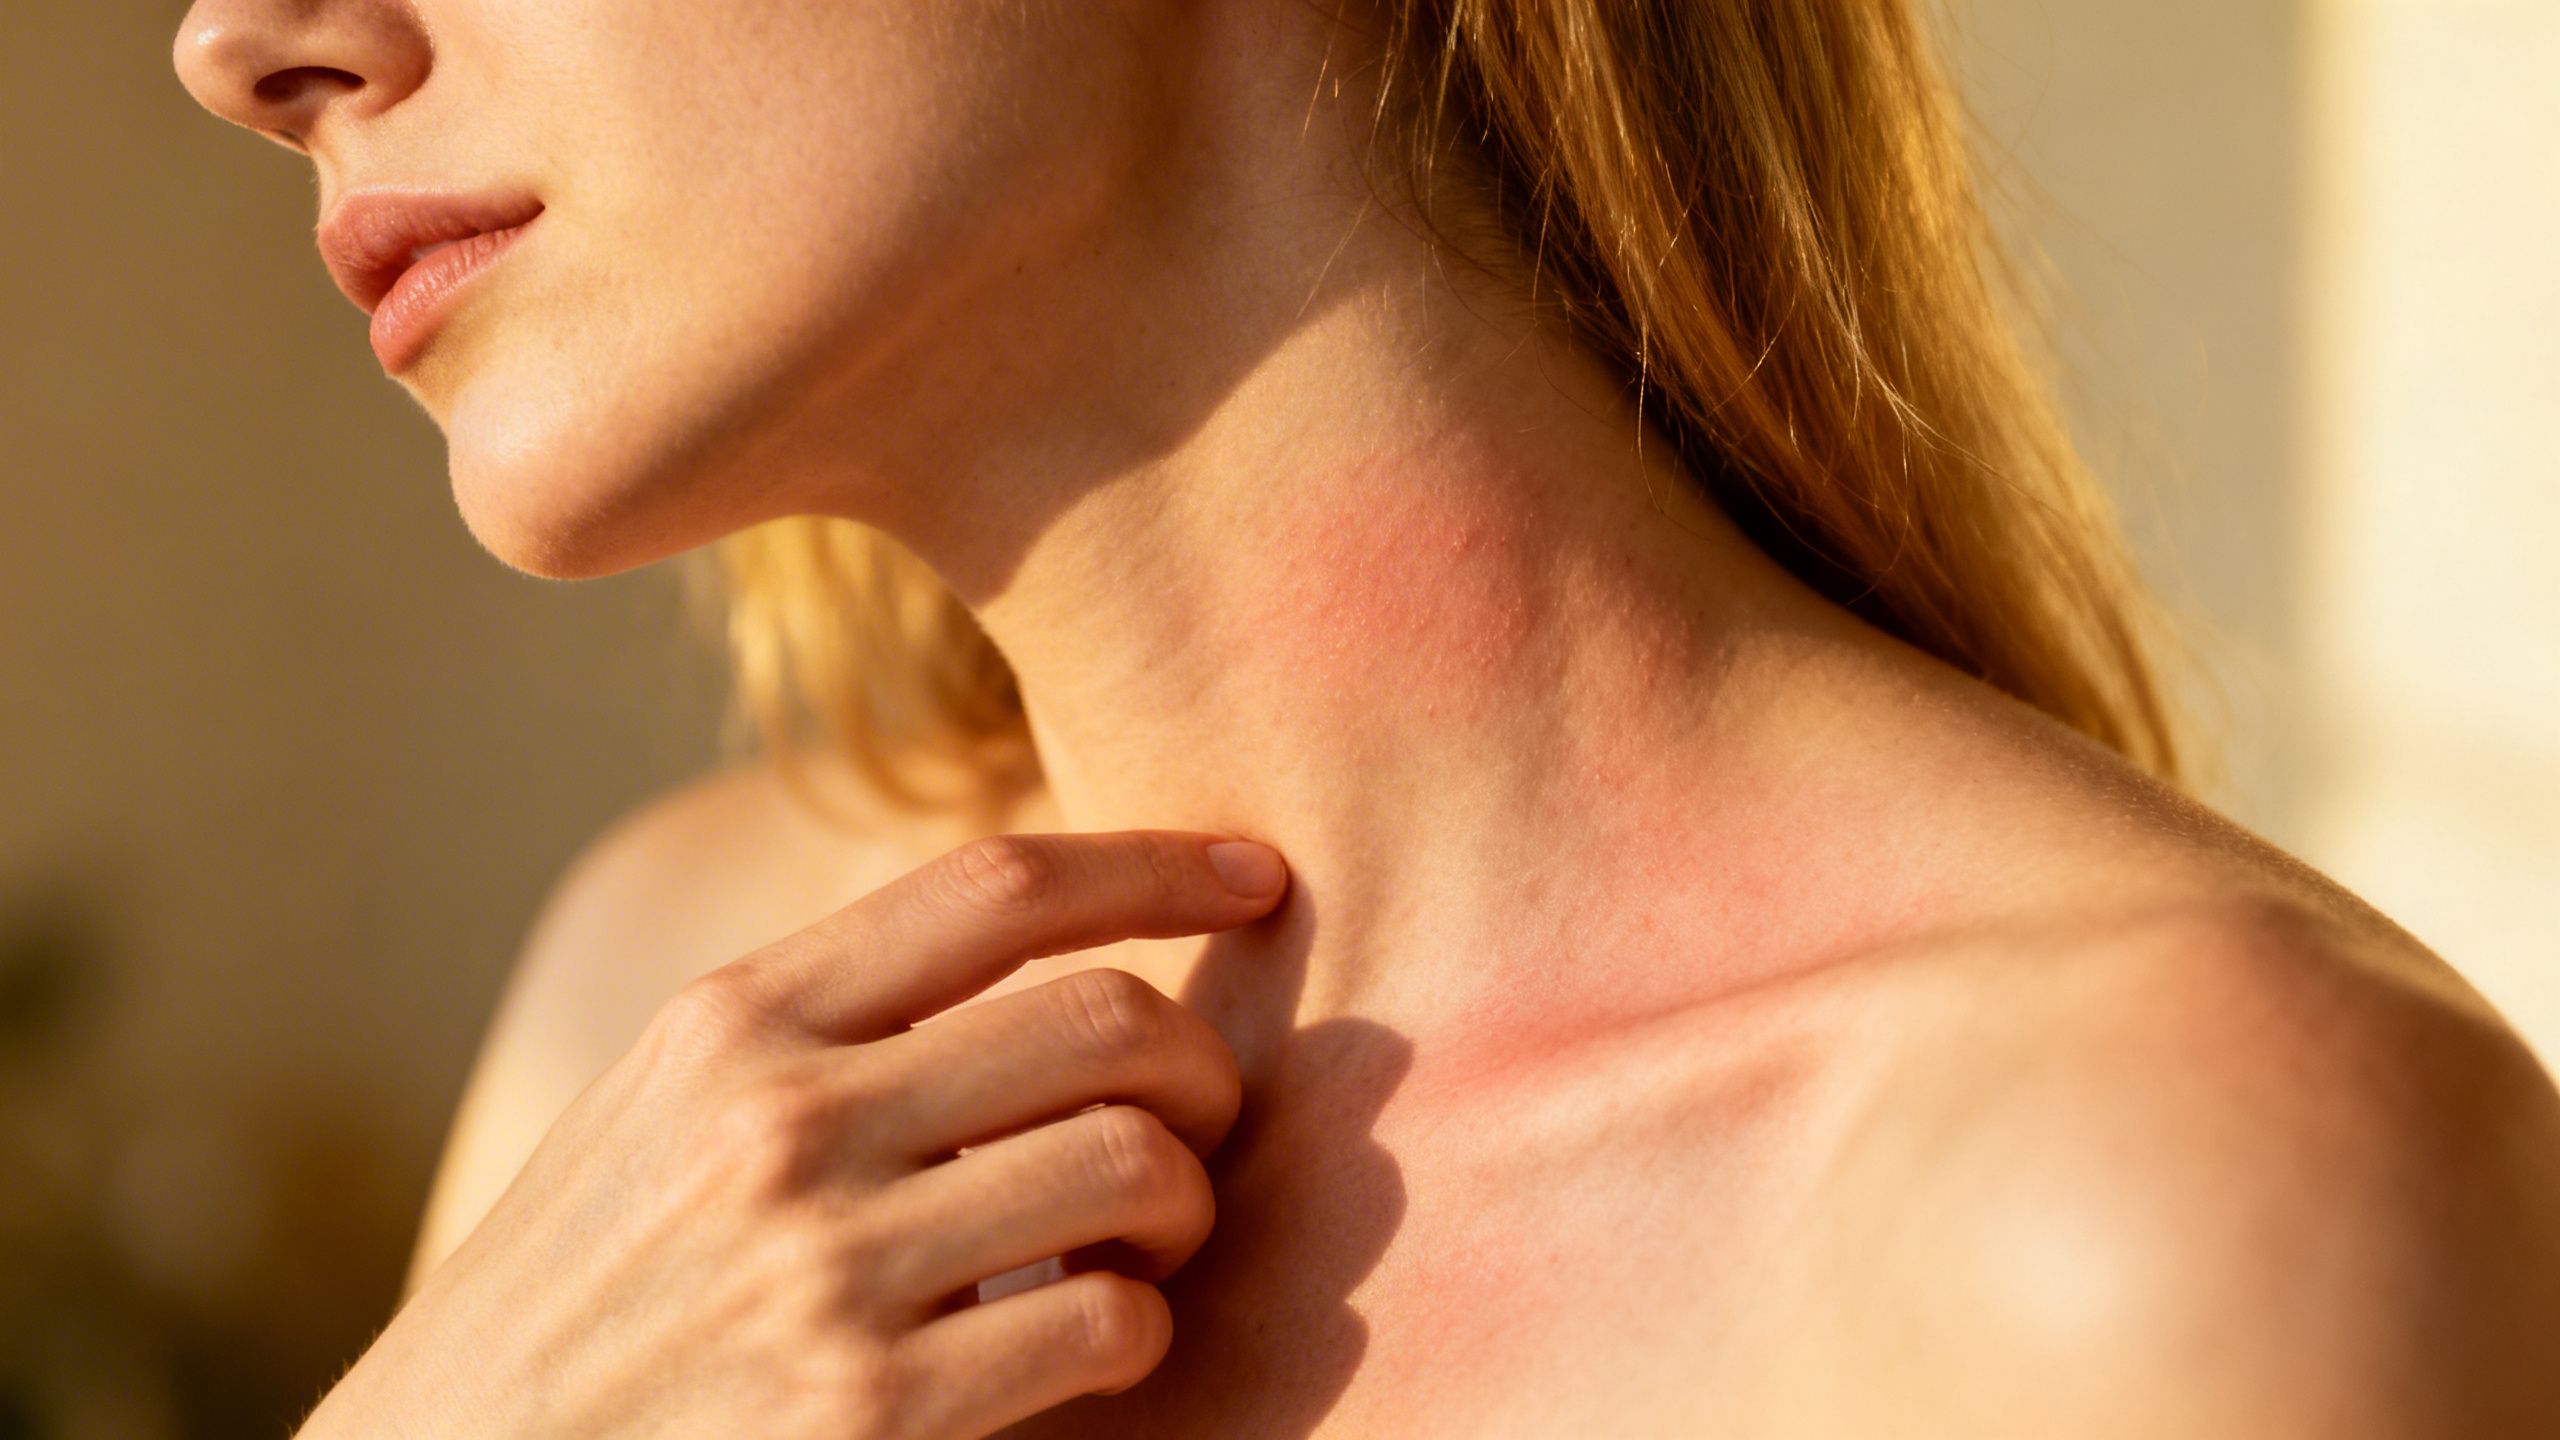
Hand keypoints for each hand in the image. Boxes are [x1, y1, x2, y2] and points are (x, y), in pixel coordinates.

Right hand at [302, 830, 1287, 1438]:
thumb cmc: (586, 1296)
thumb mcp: (663, 1110)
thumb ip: (822, 1024)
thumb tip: (1033, 948)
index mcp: (733, 1022)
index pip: (996, 884)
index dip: (1156, 861)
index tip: (1254, 876)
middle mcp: (780, 1122)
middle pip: (1106, 1019)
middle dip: (1201, 1066)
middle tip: (1195, 1122)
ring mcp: (823, 1271)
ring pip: (1136, 1163)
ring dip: (1184, 1205)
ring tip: (1147, 1241)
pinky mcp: (868, 1415)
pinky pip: (1109, 1322)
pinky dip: (1137, 1326)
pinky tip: (1090, 1339)